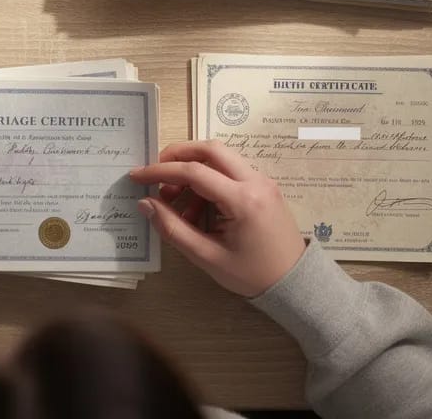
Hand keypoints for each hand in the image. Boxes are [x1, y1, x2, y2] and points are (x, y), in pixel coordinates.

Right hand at [130, 141, 305, 296]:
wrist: (294, 282)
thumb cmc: (252, 274)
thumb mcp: (208, 257)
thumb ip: (173, 228)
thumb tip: (145, 204)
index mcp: (243, 200)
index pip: (194, 172)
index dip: (161, 171)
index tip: (137, 176)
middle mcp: (256, 181)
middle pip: (210, 149)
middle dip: (177, 155)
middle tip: (155, 173)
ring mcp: (262, 181)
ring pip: (221, 157)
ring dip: (193, 169)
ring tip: (175, 201)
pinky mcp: (263, 186)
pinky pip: (230, 171)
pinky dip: (208, 179)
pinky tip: (196, 208)